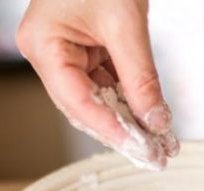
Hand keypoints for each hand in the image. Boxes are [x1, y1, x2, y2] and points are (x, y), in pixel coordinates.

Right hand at [16, 0, 177, 168]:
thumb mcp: (125, 22)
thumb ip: (140, 76)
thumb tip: (157, 121)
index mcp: (42, 44)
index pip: (75, 100)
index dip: (109, 128)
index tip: (140, 147)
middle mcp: (47, 52)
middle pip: (84, 106)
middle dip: (122, 130)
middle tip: (156, 155)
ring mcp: (65, 52)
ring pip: (98, 99)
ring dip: (130, 120)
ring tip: (161, 143)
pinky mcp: (84, 49)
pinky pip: (107, 83)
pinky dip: (130, 100)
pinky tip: (152, 119)